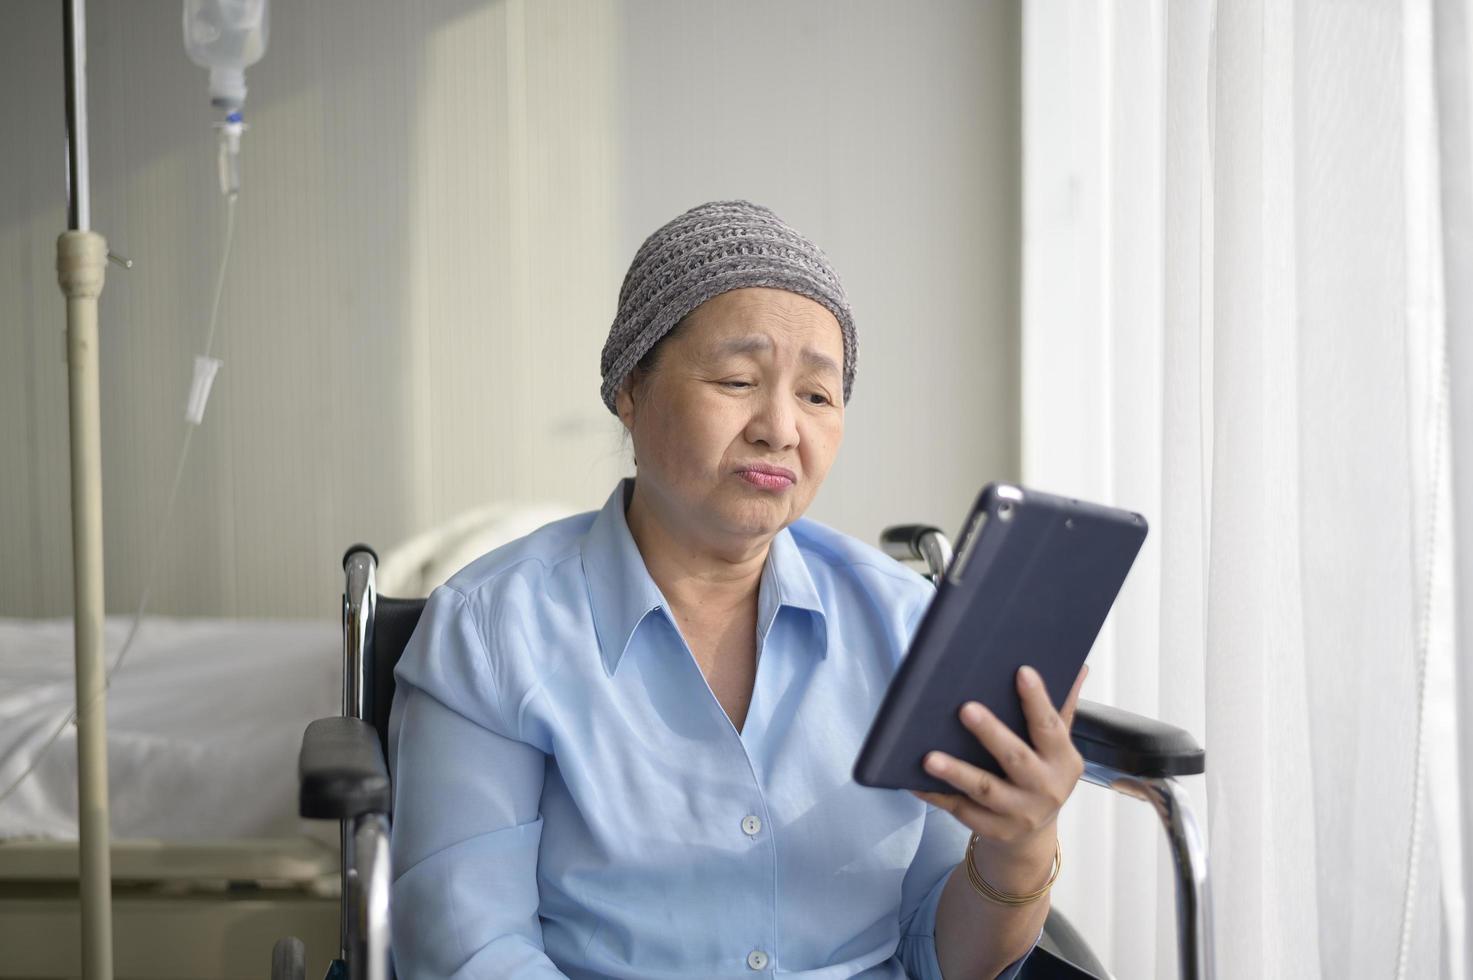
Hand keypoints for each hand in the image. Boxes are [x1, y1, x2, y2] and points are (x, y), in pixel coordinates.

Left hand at [912, 664, 1087, 857]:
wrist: (1033, 836)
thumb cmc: (1042, 775)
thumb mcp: (1057, 747)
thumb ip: (1062, 709)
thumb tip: (1079, 667)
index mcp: (1063, 762)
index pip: (1050, 727)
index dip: (1037, 700)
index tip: (1022, 672)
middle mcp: (1045, 789)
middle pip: (1016, 758)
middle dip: (991, 733)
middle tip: (965, 709)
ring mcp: (1019, 813)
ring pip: (985, 789)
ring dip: (956, 772)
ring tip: (929, 757)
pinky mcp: (993, 829)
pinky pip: (961, 810)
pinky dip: (937, 796)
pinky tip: (915, 781)